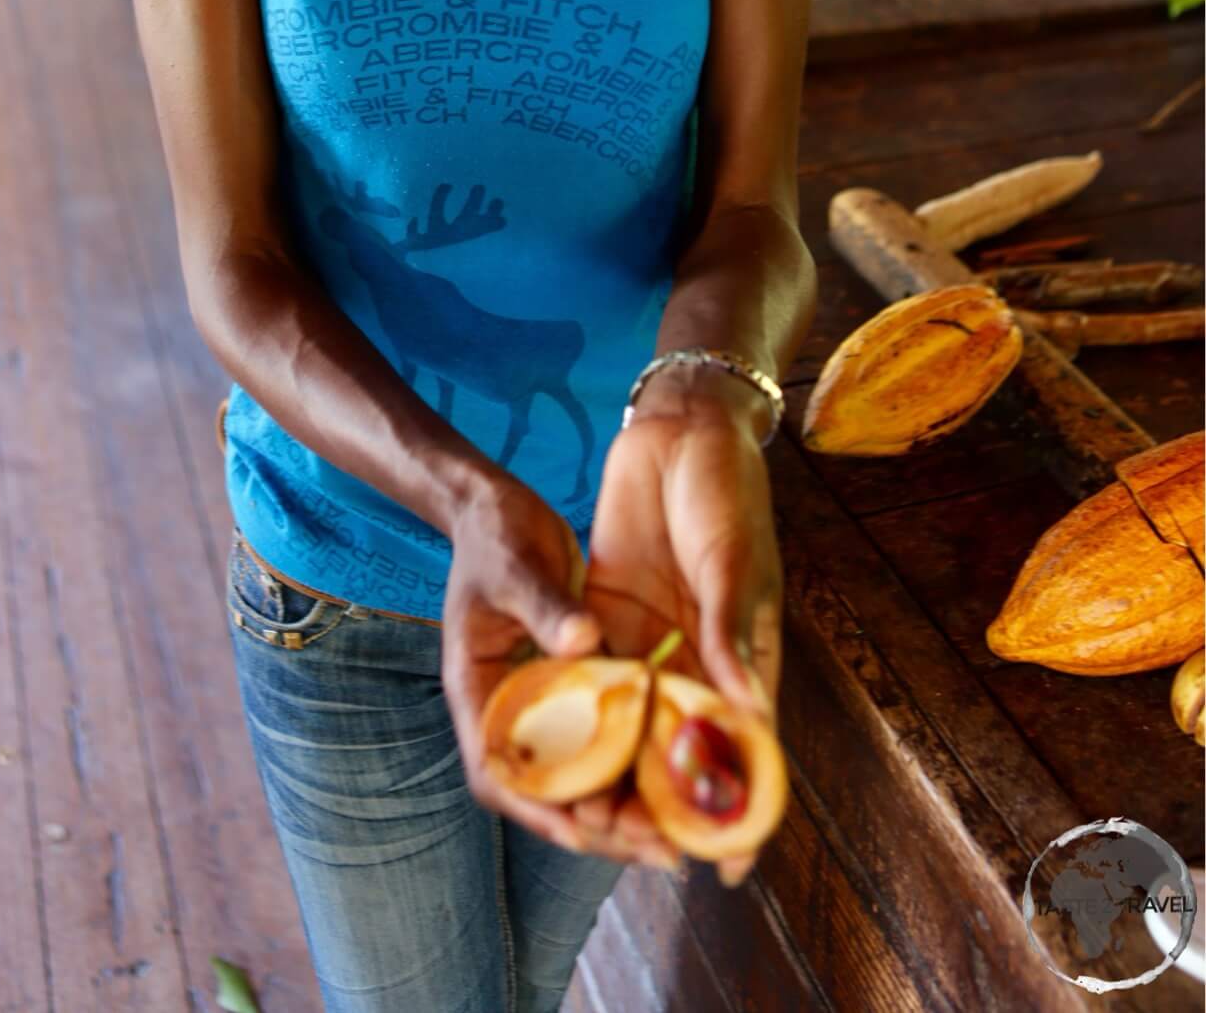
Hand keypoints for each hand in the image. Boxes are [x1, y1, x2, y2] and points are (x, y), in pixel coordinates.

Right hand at [440, 474, 679, 870]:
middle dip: (599, 827)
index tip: (590, 829)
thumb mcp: (516, 566)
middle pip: (546, 792)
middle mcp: (509, 710)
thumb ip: (546, 605)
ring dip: (623, 807)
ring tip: (679, 836)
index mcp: (477, 690)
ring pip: (578, 776)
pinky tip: (678, 777)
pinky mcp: (572, 688)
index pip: (499, 769)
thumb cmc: (495, 535)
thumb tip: (584, 642)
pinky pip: (602, 739)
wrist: (497, 508)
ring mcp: (541, 703)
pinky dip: (634, 764)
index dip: (541, 808)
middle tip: (660, 850)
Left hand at [573, 374, 782, 885]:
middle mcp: (698, 658)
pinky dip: (577, 716)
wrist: (681, 426)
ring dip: (611, 772)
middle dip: (658, 804)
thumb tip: (744, 707)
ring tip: (581, 820)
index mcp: (744, 654)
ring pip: (632, 725)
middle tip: (626, 851)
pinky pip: (593, 677)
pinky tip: (547, 753)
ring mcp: (653, 638)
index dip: (740, 809)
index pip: (748, 749)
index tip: (725, 871)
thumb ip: (728, 626)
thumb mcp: (731, 556)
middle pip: (680, 751)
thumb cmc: (725, 488)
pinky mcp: (611, 613)